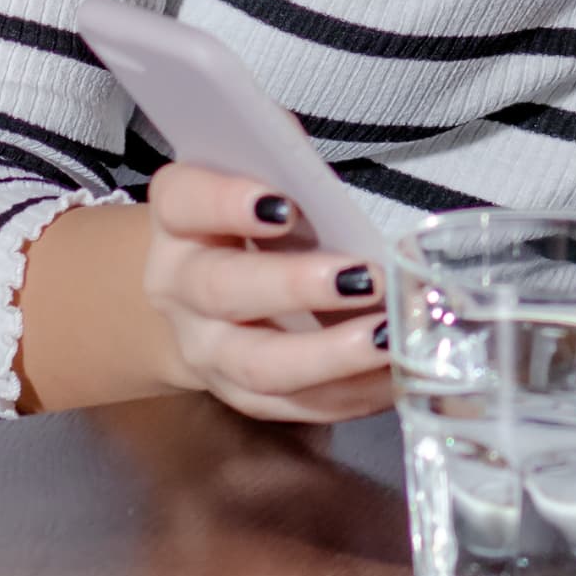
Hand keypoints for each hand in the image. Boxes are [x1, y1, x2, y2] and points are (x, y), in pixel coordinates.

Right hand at [137, 164, 395, 423]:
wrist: (202, 296)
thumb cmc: (250, 220)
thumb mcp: (258, 181)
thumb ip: (291, 170)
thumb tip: (340, 181)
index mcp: (180, 220)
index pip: (185, 202)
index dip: (226, 203)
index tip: (283, 206)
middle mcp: (180, 288)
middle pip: (223, 290)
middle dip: (296, 286)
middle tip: (363, 278)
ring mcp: (206, 351)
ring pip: (257, 366)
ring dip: (329, 355)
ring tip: (389, 336)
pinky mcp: (241, 396)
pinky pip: (293, 406)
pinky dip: (350, 395)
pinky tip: (395, 375)